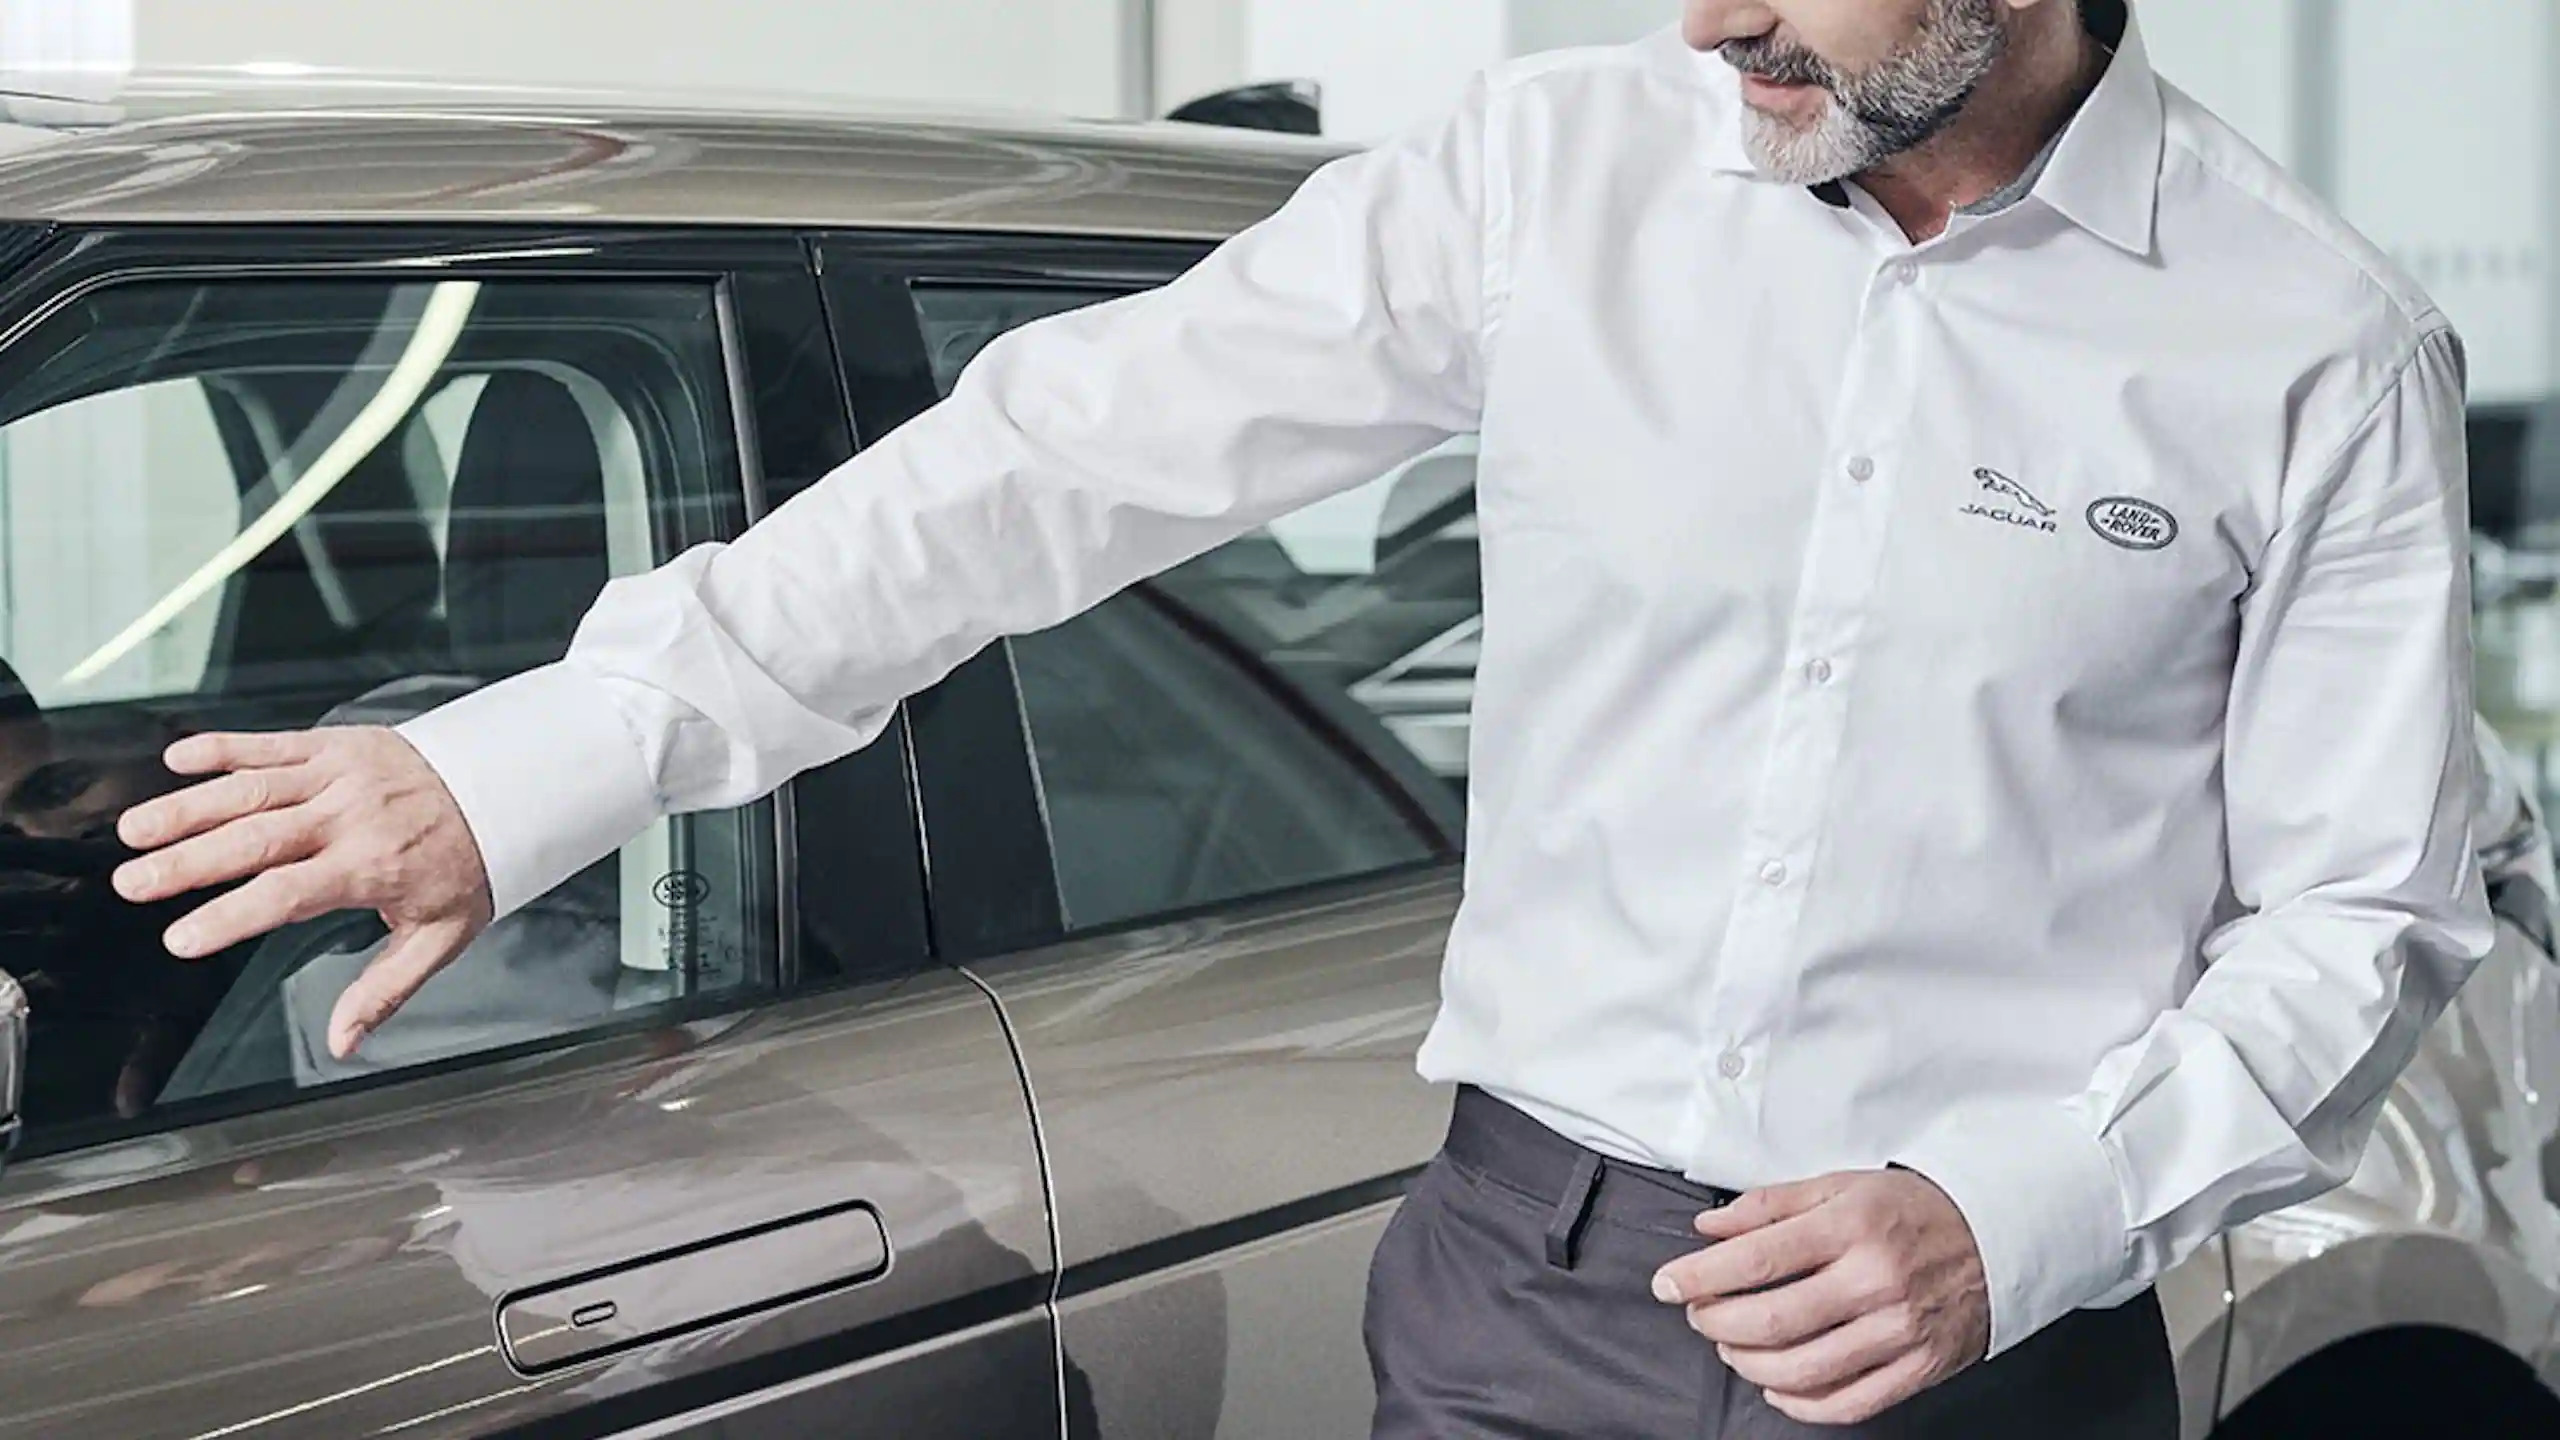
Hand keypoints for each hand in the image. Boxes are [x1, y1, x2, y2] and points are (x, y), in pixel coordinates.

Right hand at [110, 728, 493, 1060]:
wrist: (511, 786)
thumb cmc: (471, 863)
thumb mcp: (441, 936)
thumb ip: (384, 990)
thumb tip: (343, 1042)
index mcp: (369, 866)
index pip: (286, 895)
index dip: (230, 917)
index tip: (182, 938)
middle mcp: (347, 817)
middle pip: (253, 840)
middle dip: (186, 862)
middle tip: (132, 882)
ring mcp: (338, 775)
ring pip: (250, 789)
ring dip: (187, 807)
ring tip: (135, 829)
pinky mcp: (336, 743)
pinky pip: (273, 742)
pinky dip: (223, 746)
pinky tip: (178, 756)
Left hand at [1651, 1168, 1988, 1425]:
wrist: (2000, 1235)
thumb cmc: (1913, 1208)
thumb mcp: (1841, 1185)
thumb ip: (1769, 1206)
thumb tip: (1709, 1228)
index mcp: (1853, 1225)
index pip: (1757, 1258)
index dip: (1700, 1276)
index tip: (1667, 1283)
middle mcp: (1877, 1280)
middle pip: (1773, 1320)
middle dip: (1717, 1321)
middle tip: (1697, 1313)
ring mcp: (1901, 1329)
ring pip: (1804, 1368)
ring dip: (1749, 1364)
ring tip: (1730, 1344)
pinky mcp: (1920, 1366)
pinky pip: (1848, 1402)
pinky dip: (1800, 1403)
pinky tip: (1776, 1386)